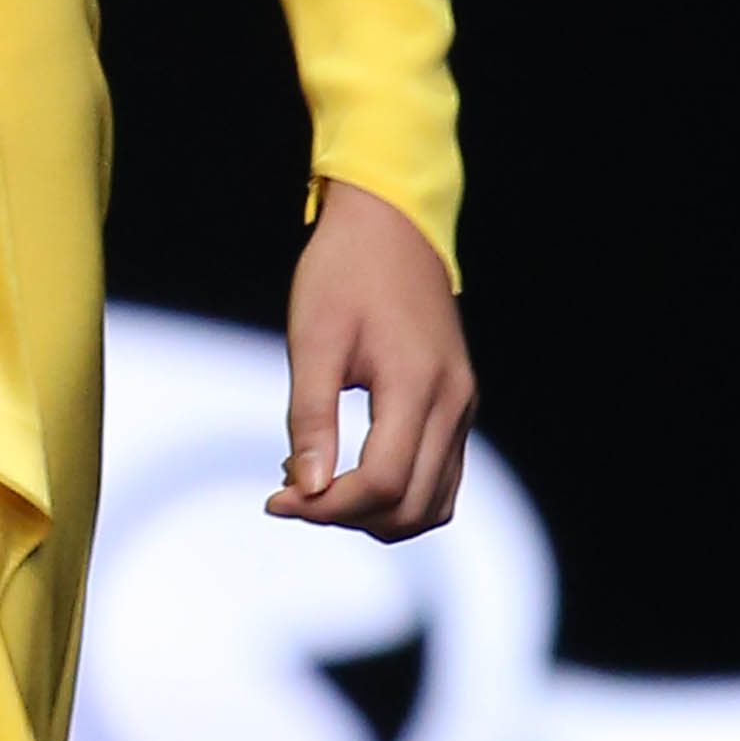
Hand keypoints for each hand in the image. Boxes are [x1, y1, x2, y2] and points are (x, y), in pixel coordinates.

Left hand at [268, 180, 475, 539]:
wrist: (392, 224)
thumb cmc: (344, 271)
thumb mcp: (313, 339)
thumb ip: (311, 418)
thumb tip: (306, 489)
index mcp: (416, 385)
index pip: (381, 483)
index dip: (326, 507)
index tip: (277, 499)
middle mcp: (452, 403)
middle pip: (410, 507)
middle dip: (347, 516)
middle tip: (292, 495)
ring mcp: (462, 406)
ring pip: (433, 503)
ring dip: (375, 514)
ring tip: (320, 487)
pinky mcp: (458, 405)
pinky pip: (439, 477)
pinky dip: (397, 494)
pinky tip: (349, 472)